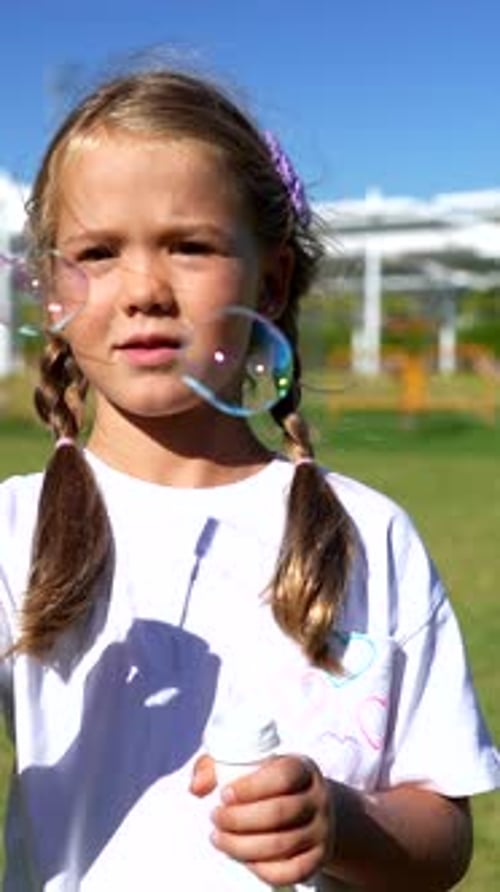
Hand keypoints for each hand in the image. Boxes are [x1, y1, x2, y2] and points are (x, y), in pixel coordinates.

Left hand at [190, 754, 334, 886]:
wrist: (313, 808)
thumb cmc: (272, 782)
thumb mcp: (251, 764)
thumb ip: (218, 766)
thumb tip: (197, 787)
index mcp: (302, 769)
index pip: (282, 776)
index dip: (250, 787)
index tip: (223, 795)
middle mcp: (317, 798)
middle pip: (278, 813)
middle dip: (238, 820)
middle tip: (215, 818)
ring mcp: (321, 830)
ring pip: (281, 845)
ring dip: (242, 845)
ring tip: (218, 838)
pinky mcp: (318, 858)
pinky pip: (291, 871)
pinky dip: (261, 868)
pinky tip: (242, 858)